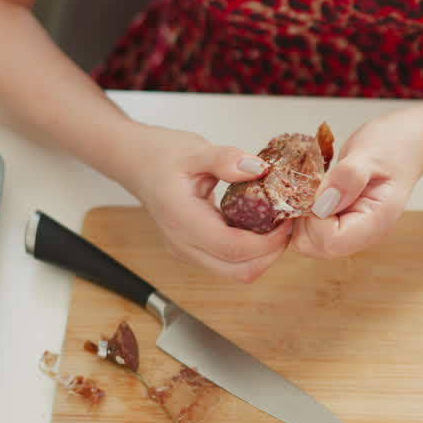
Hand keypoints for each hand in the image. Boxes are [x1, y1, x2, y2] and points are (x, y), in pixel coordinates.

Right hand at [115, 124, 291, 282]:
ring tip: (275, 224)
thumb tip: (258, 169)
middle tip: (286, 224)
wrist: (136, 162)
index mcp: (182, 219)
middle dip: (270, 253)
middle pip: (238, 272)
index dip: (268, 241)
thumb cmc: (160, 156)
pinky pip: (228, 263)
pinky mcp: (193, 251)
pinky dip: (250, 251)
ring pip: (235, 272)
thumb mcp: (195, 149)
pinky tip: (259, 225)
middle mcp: (183, 244)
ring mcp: (186, 251)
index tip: (286, 220)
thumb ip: (225, 159)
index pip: (233, 248)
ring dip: (262, 255)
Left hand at [291, 109, 422, 258]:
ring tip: (313, 184)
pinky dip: (303, 210)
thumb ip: (349, 176)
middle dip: (302, 219)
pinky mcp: (339, 221)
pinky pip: (310, 227)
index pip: (330, 240)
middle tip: (310, 185)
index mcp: (375, 222)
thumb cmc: (393, 145)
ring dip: (301, 214)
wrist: (406, 144)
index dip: (313, 218)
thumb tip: (322, 202)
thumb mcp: (370, 152)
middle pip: (315, 246)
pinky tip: (313, 189)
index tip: (315, 188)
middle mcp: (362, 233)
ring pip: (308, 240)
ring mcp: (350, 229)